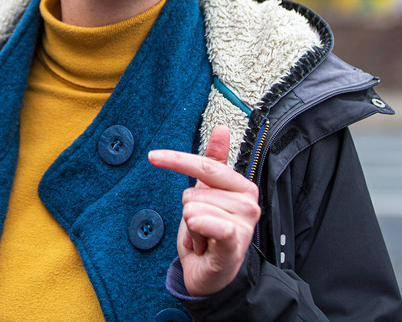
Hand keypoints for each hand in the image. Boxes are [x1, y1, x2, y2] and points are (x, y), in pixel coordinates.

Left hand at [148, 126, 260, 295]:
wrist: (213, 273)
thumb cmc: (210, 232)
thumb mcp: (208, 193)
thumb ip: (215, 161)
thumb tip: (221, 129)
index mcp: (243, 186)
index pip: (205, 166)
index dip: (176, 160)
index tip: (153, 156)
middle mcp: (248, 203)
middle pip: (193, 192)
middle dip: (188, 212)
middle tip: (201, 228)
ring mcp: (244, 224)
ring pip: (192, 211)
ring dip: (191, 230)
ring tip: (204, 239)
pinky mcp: (235, 244)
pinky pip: (212, 225)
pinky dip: (201, 230)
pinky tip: (202, 243)